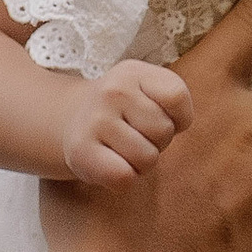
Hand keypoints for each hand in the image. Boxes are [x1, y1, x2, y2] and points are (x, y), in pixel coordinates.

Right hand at [59, 60, 192, 186]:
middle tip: (135, 136)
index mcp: (133, 72)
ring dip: (141, 163)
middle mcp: (112, 91)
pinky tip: (111, 165)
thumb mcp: (147, 91)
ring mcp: (95, 120)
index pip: (176, 96)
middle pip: (164, 131)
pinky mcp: (81, 150)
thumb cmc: (123, 112)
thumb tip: (176, 126)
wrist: (72, 119)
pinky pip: (124, 176)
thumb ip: (171, 101)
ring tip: (123, 150)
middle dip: (157, 142)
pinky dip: (125, 179)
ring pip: (147, 158)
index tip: (159, 118)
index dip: (179, 117)